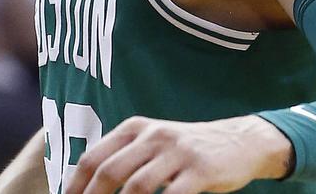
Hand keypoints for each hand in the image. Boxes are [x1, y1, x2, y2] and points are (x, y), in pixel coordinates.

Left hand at [65, 115, 291, 193]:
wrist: (240, 141)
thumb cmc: (187, 149)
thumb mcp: (153, 142)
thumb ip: (125, 156)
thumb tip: (88, 184)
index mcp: (134, 128)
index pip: (93, 157)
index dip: (75, 185)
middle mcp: (152, 136)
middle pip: (109, 171)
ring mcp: (176, 152)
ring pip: (137, 187)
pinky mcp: (200, 170)